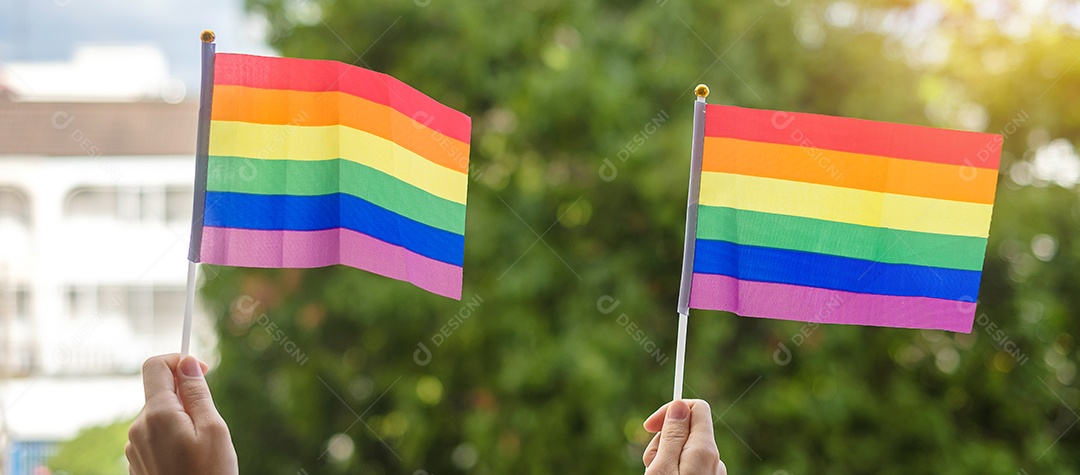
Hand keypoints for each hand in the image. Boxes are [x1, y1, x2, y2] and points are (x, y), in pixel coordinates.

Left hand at [126, 354, 238, 474]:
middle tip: (209, 423)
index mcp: (157, 415)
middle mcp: (138, 428)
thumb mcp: (214, 430)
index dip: (179, 359)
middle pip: (160, 393)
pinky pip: (155, 436)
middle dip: (185, 397)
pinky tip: (188, 460)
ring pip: (159, 416)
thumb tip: (186, 363)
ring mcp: (135, 447)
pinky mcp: (137, 462)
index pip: (155, 366)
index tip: (201, 371)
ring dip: (181, 420)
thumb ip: (198, 394)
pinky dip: (173, 438)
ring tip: (200, 448)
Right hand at [642, 399, 726, 474]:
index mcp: (704, 449)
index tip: (650, 426)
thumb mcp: (663, 467)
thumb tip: (680, 405)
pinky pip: (689, 467)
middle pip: (686, 431)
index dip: (670, 411)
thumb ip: (672, 436)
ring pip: (684, 451)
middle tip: (652, 465)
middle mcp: (715, 459)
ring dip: (666, 459)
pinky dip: (674, 471)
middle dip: (663, 441)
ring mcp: (713, 472)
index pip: (697, 408)